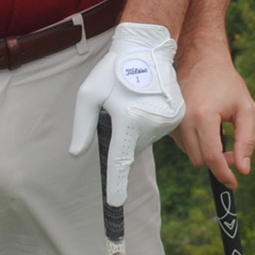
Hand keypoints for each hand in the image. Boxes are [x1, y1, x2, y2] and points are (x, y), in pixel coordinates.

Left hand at [69, 23, 185, 207]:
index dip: (116, 185)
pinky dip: (148, 122)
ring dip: (136, 129)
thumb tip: (77, 153)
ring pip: (144, 139)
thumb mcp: (89, 94)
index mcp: (127, 121)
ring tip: (132, 100)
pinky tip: (144, 101)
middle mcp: (150, 125)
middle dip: (122, 137)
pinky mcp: (177, 117)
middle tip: (117, 108)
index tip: (115, 204)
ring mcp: (167, 122)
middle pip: (130, 149)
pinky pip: (156, 130)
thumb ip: (83, 127)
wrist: (146, 49)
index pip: (120, 161)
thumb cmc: (113, 71)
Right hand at [172, 46, 254, 188]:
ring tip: (220, 134)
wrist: (201, 59)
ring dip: (206, 153)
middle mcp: (183, 120)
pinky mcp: (167, 121)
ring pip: (190, 154)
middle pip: (200, 160)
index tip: (234, 182)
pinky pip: (182, 145)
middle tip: (233, 152)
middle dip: (218, 162)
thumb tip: (243, 168)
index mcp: (203, 116)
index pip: (212, 157)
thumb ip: (247, 140)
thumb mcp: (246, 108)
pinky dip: (196, 144)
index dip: (224, 174)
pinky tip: (206, 128)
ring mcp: (172, 121)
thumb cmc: (226, 82)